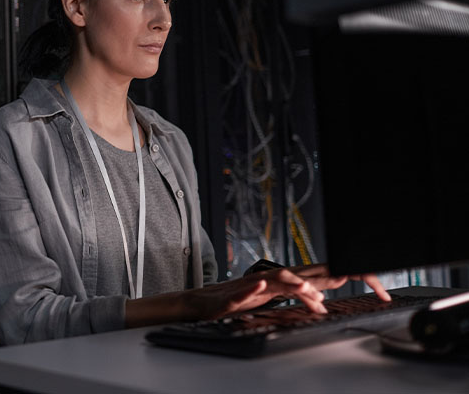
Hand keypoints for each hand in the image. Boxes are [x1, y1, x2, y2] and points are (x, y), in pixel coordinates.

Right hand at [181, 264, 390, 320]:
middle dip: (331, 275)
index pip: (321, 274)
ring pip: (278, 280)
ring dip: (294, 284)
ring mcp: (255, 284)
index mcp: (286, 281)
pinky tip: (260, 284)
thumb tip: (323, 299)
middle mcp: (273, 279)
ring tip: (309, 293)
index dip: (347, 275)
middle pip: (307, 273)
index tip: (372, 287)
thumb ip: (298, 297)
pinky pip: (247, 289)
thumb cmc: (239, 301)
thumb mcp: (275, 300)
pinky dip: (254, 286)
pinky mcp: (236, 293)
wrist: (205, 303)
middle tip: (352, 279)